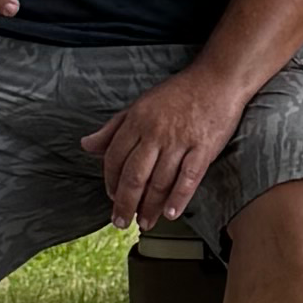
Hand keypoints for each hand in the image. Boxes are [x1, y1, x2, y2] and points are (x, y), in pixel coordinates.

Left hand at [80, 61, 244, 228]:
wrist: (216, 80)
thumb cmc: (179, 94)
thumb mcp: (140, 105)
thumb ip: (112, 128)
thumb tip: (86, 145)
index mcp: (137, 120)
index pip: (115, 157)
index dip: (110, 182)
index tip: (112, 197)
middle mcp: (156, 132)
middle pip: (134, 175)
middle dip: (125, 203)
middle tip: (121, 222)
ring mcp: (180, 141)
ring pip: (160, 181)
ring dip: (150, 207)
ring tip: (145, 222)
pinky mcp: (203, 148)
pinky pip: (188, 178)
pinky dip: (178, 198)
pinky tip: (171, 213)